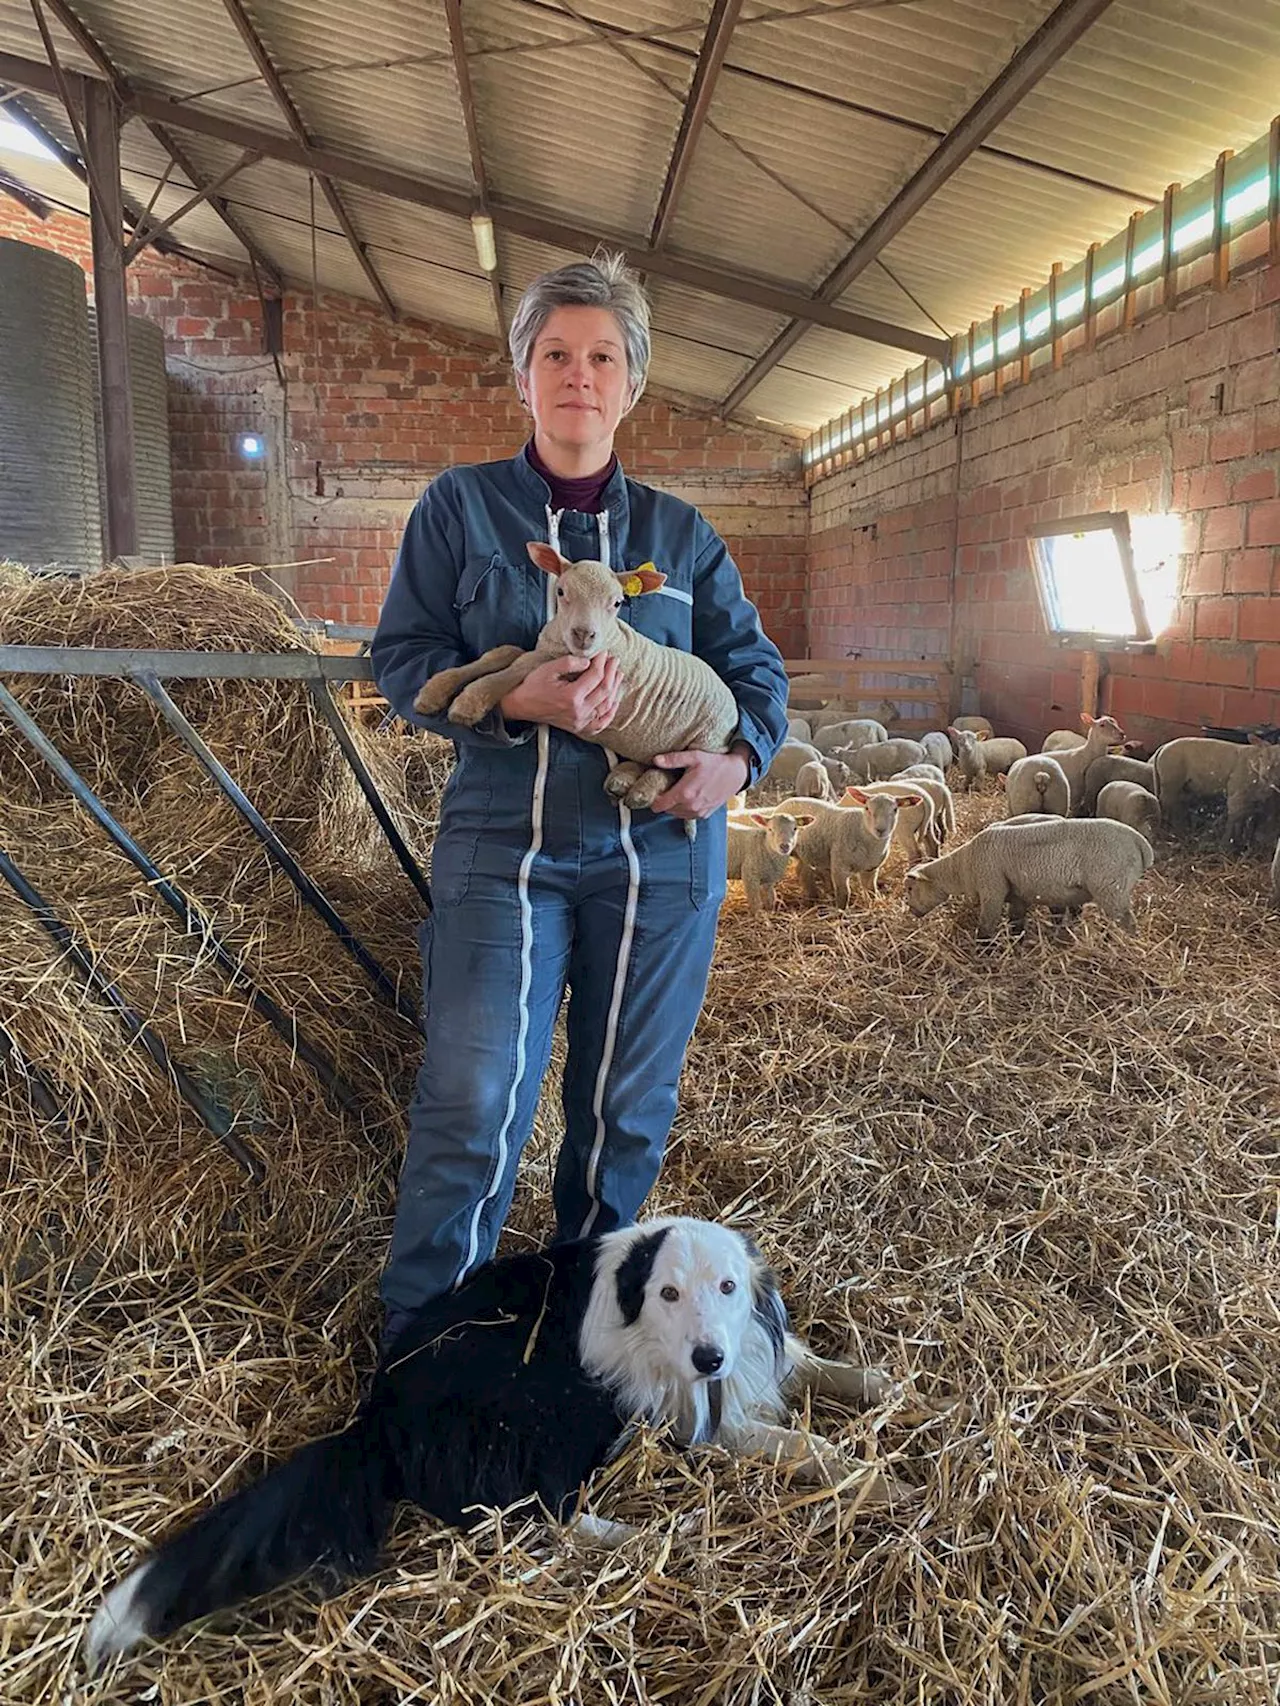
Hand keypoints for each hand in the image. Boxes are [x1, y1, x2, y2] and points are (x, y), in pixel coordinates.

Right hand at [500, 653, 621, 736]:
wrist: (521, 706)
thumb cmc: (533, 686)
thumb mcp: (548, 668)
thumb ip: (569, 663)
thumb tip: (589, 661)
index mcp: (571, 697)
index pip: (595, 676)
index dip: (602, 662)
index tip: (603, 652)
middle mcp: (579, 712)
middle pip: (605, 690)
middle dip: (611, 672)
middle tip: (614, 660)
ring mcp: (580, 722)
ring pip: (606, 706)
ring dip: (615, 689)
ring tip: (618, 674)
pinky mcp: (579, 727)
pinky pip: (601, 723)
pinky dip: (611, 713)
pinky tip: (614, 701)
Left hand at [649, 747, 750, 819]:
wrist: (736, 773)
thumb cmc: (715, 763)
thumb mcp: (694, 756)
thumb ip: (673, 759)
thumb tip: (655, 760)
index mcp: (685, 793)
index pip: (659, 805)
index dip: (653, 799)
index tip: (654, 791)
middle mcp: (690, 806)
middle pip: (666, 810)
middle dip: (664, 801)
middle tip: (666, 788)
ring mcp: (698, 812)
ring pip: (676, 814)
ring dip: (674, 806)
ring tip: (677, 792)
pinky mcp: (705, 814)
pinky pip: (687, 816)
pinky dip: (684, 809)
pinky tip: (688, 797)